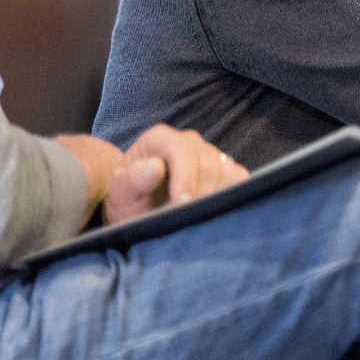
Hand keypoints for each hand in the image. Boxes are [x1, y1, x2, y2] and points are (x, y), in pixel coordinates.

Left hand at [108, 125, 246, 222]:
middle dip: (201, 194)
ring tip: (198, 219)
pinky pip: (239, 180)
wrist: (137, 201)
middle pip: (209, 165)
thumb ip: (132, 179)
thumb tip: (154, 167)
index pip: (183, 152)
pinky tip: (214, 212)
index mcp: (161, 138)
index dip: (187, 178)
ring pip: (227, 173)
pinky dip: (231, 196)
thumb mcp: (119, 192)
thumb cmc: (127, 196)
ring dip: (216, 199)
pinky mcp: (225, 168)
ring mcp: (210, 153)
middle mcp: (189, 141)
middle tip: (189, 220)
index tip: (182, 204)